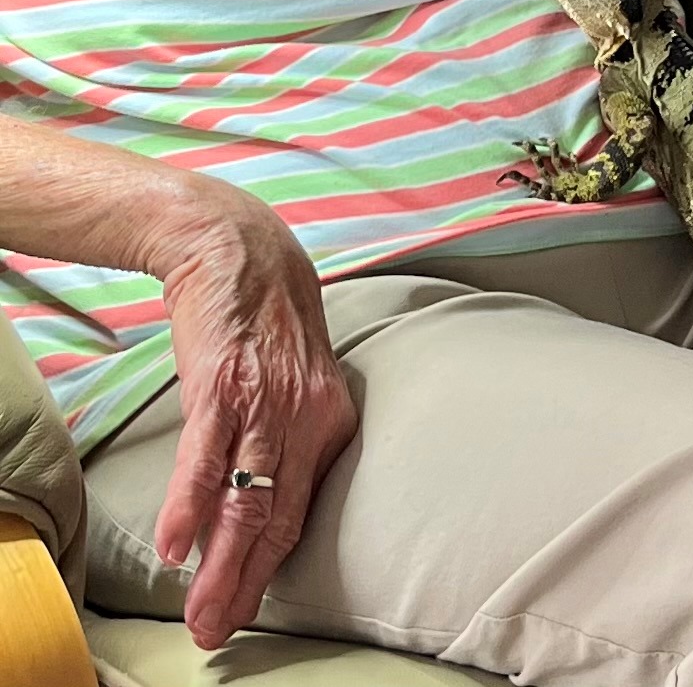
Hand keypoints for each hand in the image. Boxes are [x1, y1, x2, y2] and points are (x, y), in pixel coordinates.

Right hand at [152, 190, 356, 650]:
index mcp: (329, 420)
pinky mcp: (221, 383)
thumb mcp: (299, 380)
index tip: (249, 611)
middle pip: (275, 518)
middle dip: (246, 584)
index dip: (273, 568)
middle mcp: (304, 416)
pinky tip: (175, 546)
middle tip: (218, 632)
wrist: (241, 247)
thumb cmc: (267, 319)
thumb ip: (291, 437)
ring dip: (220, 565)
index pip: (301, 511)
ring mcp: (263, 401)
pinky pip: (207, 456)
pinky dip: (190, 505)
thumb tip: (259, 503)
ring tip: (202, 614)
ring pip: (243, 499)